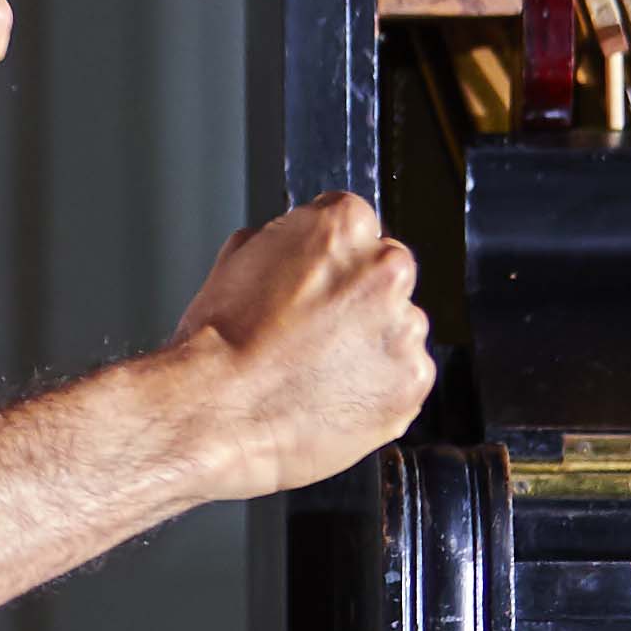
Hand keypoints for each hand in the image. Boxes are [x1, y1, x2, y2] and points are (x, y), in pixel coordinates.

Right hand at [163, 194, 432, 496]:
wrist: (219, 409)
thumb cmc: (219, 342)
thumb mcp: (235, 261)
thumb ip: (283, 243)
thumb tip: (293, 250)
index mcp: (344, 227)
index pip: (355, 222)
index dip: (329, 256)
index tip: (315, 278)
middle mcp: (385, 270)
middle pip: (387, 272)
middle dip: (359, 296)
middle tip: (316, 329)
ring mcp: (404, 329)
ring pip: (399, 328)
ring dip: (372, 343)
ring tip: (320, 369)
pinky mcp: (412, 381)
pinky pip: (404, 377)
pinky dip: (378, 387)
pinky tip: (335, 394)